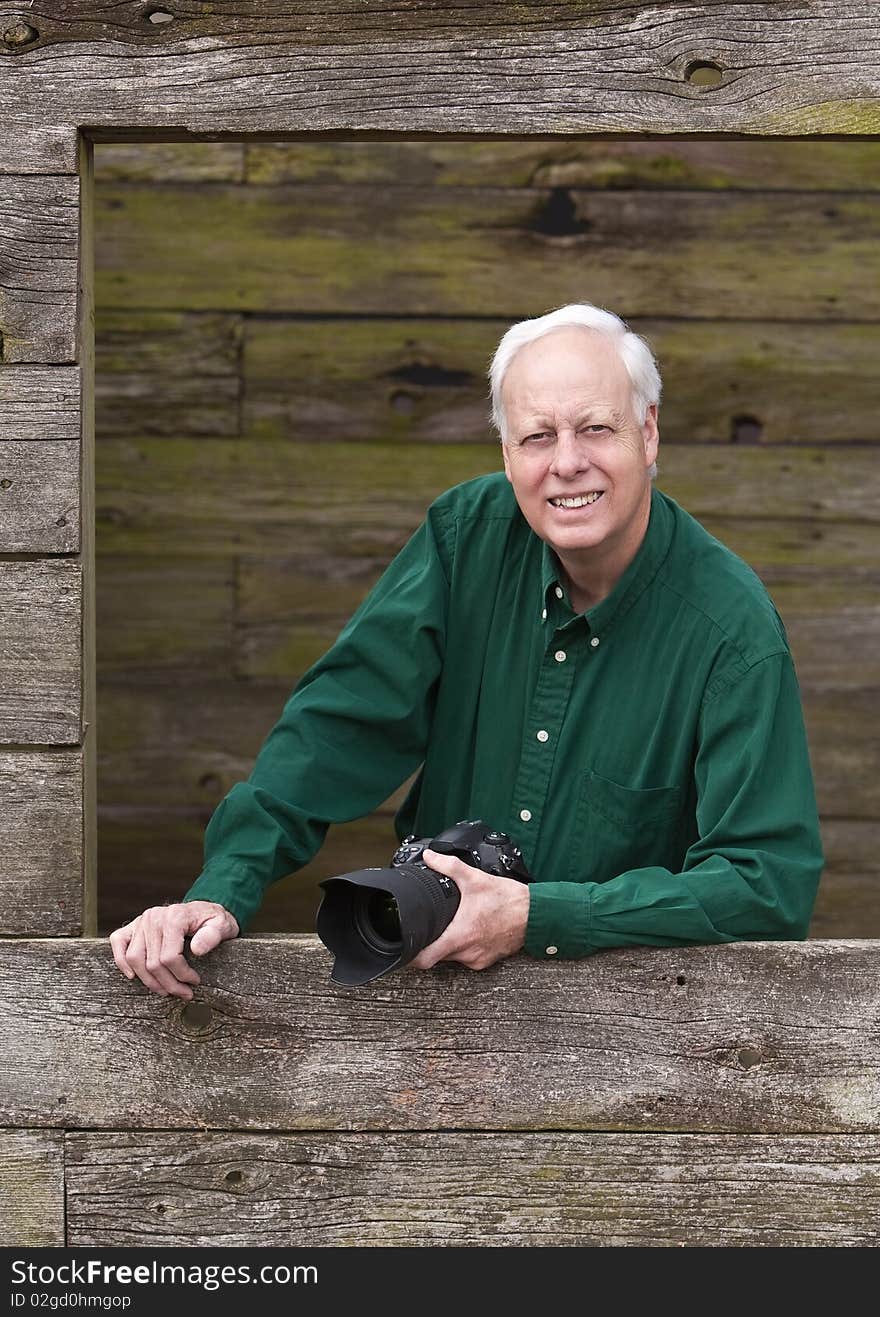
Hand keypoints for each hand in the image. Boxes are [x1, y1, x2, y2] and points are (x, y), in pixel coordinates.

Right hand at [109, 900, 238, 999]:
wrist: (204, 910)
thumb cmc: (214, 921)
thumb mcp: (223, 925)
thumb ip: (212, 936)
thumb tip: (197, 950)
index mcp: (175, 916)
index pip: (169, 957)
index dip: (182, 975)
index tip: (195, 983)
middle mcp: (154, 917)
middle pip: (152, 962)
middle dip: (169, 984)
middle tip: (184, 994)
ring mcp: (141, 921)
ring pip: (134, 959)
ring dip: (149, 981)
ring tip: (165, 990)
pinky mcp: (133, 925)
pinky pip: (118, 942)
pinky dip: (121, 961)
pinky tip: (133, 976)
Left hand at [408, 849, 529, 971]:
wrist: (534, 914)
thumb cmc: (509, 900)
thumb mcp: (475, 878)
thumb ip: (449, 866)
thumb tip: (430, 857)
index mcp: (459, 936)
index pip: (424, 959)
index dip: (410, 956)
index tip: (404, 947)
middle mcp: (467, 952)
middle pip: (436, 956)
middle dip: (431, 942)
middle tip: (430, 927)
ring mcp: (477, 958)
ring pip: (452, 956)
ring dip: (449, 943)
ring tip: (453, 925)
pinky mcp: (487, 960)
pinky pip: (468, 957)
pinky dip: (465, 946)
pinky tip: (470, 930)